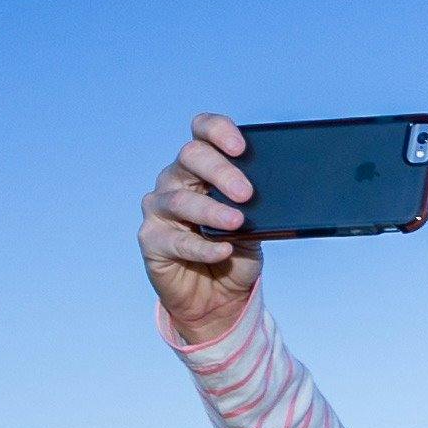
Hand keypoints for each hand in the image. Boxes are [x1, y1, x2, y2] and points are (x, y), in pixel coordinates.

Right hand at [141, 115, 259, 338]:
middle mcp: (176, 179)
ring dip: (212, 210)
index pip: (202, 132)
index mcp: (201, 166)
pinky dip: (203, 247)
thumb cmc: (235, 251)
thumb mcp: (255, 225)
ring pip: (180, 200)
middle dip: (221, 172)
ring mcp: (159, 208)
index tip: (241, 146)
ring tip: (238, 222)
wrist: (218, 297)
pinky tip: (223, 250)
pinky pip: (177, 240)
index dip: (218, 130)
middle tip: (247, 193)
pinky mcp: (151, 239)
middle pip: (190, 157)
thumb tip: (276, 195)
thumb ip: (257, 206)